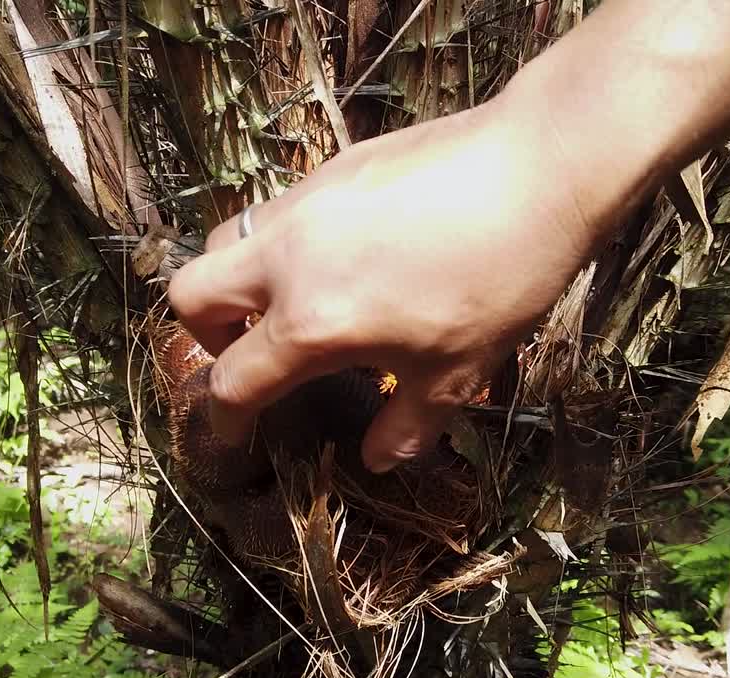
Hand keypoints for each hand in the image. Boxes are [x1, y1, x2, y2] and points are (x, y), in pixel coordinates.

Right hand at [167, 98, 614, 472]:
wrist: (538, 168)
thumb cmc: (501, 279)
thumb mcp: (457, 371)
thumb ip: (408, 423)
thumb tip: (381, 457)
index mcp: (311, 322)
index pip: (234, 379)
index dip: (226, 417)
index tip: (235, 430)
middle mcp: (286, 258)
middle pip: (191, 294)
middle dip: (208, 332)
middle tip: (254, 348)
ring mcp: (303, 202)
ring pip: (228, 238)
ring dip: (240, 279)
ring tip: (297, 299)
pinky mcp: (332, 166)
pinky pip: (280, 209)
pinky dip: (286, 242)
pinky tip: (348, 252)